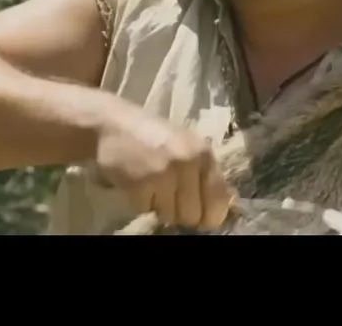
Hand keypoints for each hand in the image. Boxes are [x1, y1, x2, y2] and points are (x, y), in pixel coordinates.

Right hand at [95, 107, 233, 229]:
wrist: (111, 125)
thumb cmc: (152, 136)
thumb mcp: (186, 147)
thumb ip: (206, 174)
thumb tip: (230, 207)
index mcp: (203, 154)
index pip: (219, 200)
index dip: (210, 215)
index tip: (201, 215)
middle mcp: (187, 162)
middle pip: (194, 215)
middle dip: (181, 212)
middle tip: (169, 196)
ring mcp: (164, 174)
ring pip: (171, 216)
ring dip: (160, 207)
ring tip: (152, 186)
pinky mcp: (141, 184)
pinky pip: (147, 210)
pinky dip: (142, 203)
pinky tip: (138, 184)